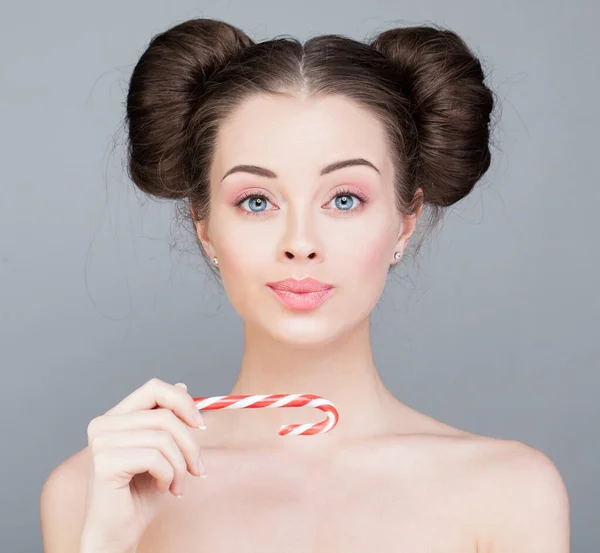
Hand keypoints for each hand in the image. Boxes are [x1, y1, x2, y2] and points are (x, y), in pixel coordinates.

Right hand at [79, 378, 206, 552]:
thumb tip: (183, 386)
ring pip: (164, 438)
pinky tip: (164, 489)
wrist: (117, 533)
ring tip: (179, 485)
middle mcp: (103, 425)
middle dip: (190, 443)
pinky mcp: (105, 463)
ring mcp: (101, 442)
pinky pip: (155, 458)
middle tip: (198, 468)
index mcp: (116, 417)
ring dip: (181, 465)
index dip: (182, 402)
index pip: (154, 388)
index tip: (200, 425)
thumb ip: (168, 421)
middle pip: (165, 415)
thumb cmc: (140, 494)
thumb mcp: (163, 452)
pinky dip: (170, 476)